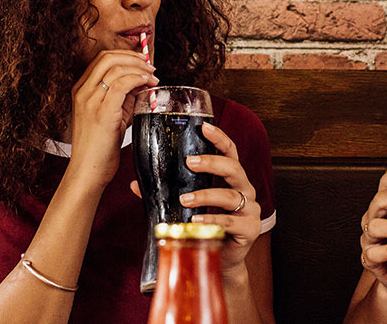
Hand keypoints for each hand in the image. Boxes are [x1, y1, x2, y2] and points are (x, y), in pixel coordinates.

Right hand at [68, 50, 156, 183]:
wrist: (88, 171)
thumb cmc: (99, 148)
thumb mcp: (110, 115)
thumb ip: (123, 97)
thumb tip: (141, 83)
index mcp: (81, 90)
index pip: (102, 59)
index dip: (125, 55)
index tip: (142, 62)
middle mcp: (82, 92)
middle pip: (108, 57)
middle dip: (133, 57)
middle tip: (150, 67)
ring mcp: (90, 100)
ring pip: (116, 67)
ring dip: (139, 68)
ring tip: (152, 77)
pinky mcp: (102, 111)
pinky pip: (122, 84)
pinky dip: (138, 79)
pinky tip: (148, 84)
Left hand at [129, 123, 260, 273]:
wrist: (221, 260)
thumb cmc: (207, 227)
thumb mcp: (187, 206)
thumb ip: (167, 193)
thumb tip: (136, 184)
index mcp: (233, 179)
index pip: (230, 152)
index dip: (219, 138)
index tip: (204, 127)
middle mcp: (245, 190)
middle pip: (234, 168)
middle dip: (212, 163)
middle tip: (190, 163)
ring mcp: (250, 210)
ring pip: (231, 196)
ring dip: (206, 195)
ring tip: (185, 199)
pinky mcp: (250, 230)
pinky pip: (230, 222)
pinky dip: (212, 220)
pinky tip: (196, 221)